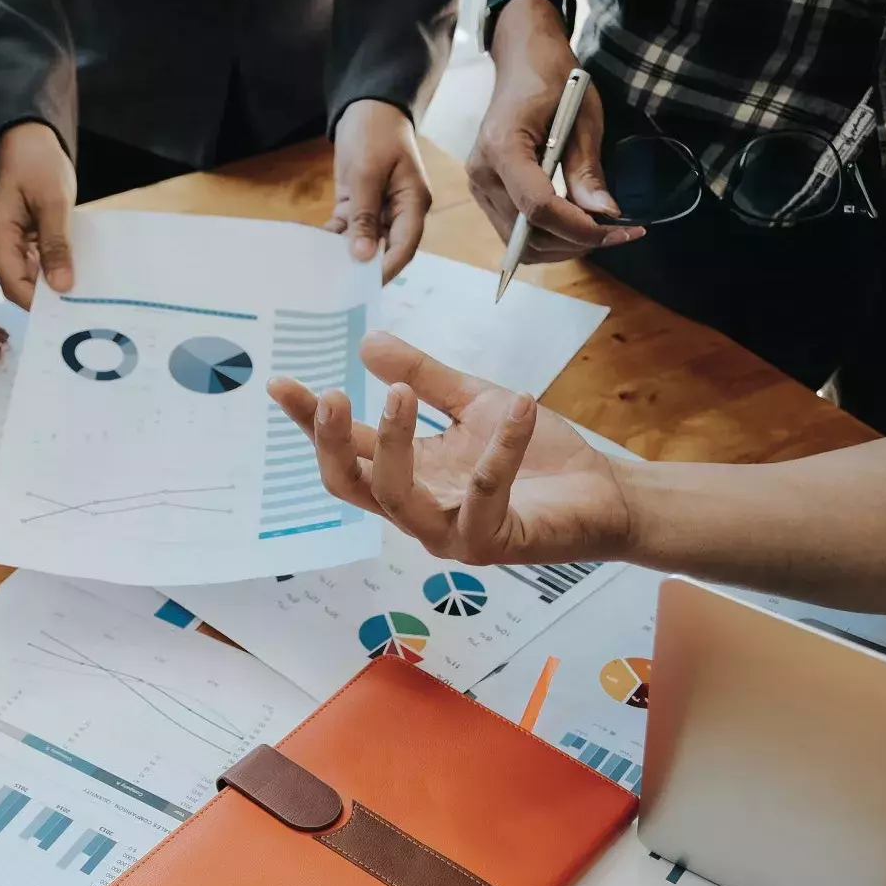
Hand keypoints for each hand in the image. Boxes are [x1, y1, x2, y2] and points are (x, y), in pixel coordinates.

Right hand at [0, 122, 76, 308]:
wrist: (29, 143)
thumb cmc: (39, 165)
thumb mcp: (54, 203)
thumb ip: (56, 245)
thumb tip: (62, 287)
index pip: (14, 285)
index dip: (40, 304)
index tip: (72, 315)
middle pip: (19, 287)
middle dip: (50, 299)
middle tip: (87, 310)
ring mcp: (3, 248)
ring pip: (28, 280)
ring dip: (54, 287)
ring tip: (87, 297)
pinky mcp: (15, 246)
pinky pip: (33, 268)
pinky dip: (53, 272)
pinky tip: (78, 277)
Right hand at [266, 332, 632, 564]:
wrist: (605, 493)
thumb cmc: (539, 457)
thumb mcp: (473, 402)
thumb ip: (423, 377)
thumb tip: (367, 343)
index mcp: (410, 476)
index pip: (348, 451)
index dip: (310, 421)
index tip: (280, 382)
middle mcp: (420, 510)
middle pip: (353, 486)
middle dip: (332, 443)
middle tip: (328, 395)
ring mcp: (452, 533)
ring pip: (400, 497)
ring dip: (395, 443)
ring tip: (400, 393)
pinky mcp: (494, 543)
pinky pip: (485, 494)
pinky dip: (501, 447)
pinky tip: (518, 404)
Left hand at [329, 100, 430, 281]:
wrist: (366, 104)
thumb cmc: (375, 132)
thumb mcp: (368, 172)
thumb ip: (365, 215)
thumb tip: (362, 256)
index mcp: (414, 203)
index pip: (405, 245)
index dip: (387, 268)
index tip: (365, 287)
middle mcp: (400, 211)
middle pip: (385, 248)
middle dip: (364, 268)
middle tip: (340, 290)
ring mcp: (379, 208)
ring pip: (364, 241)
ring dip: (346, 255)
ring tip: (324, 275)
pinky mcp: (359, 204)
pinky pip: (348, 228)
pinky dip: (334, 239)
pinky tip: (316, 252)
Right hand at [466, 0, 643, 262]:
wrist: (522, 63)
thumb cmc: (553, 79)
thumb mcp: (582, 117)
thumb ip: (587, 170)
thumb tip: (605, 215)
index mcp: (502, 146)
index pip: (537, 207)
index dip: (578, 227)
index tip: (616, 231)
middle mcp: (482, 173)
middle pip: (527, 235)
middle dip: (574, 242)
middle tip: (616, 233)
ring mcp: (479, 187)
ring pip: (520, 245)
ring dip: (562, 246)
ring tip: (597, 230)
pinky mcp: (486, 194)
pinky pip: (516, 233)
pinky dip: (548, 237)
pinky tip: (574, 223)